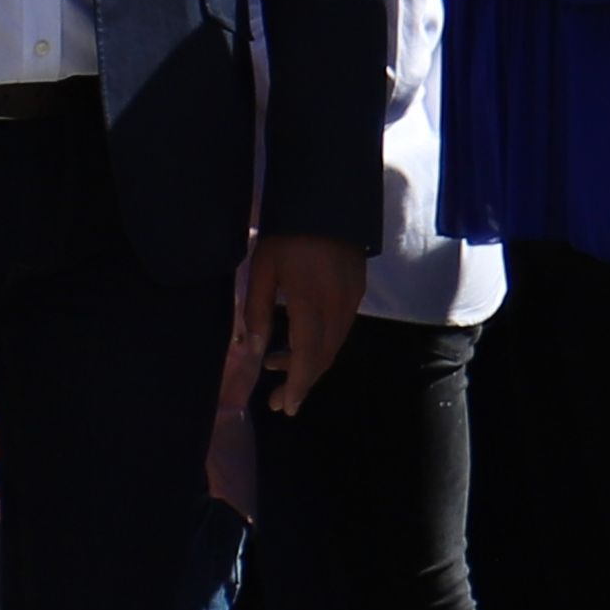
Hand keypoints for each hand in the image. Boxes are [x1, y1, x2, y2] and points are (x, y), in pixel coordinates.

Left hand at [241, 234, 365, 412]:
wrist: (328, 203)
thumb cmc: (287, 235)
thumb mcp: (262, 270)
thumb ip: (257, 312)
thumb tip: (252, 351)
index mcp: (310, 303)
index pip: (307, 355)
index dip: (297, 385)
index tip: (285, 406)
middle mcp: (337, 308)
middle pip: (324, 357)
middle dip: (302, 382)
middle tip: (279, 402)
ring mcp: (351, 301)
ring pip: (333, 346)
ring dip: (310, 364)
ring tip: (277, 369)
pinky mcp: (356, 293)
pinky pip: (339, 330)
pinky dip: (320, 346)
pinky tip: (299, 343)